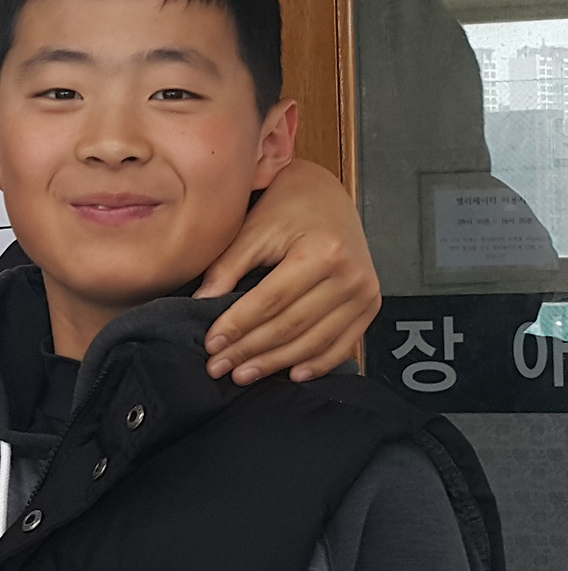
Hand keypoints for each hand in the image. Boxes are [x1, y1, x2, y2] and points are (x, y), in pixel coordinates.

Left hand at [196, 159, 380, 383]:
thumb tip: (201, 302)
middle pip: (292, 325)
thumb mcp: (253, 230)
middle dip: (251, 350)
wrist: (327, 195)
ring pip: (315, 341)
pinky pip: (343, 344)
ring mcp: (364, 292)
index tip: (212, 345)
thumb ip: (227, 267)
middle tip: (220, 367)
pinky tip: (292, 374)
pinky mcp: (370, 304)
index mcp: (321, 251)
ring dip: (277, 362)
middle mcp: (350, 274)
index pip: (271, 300)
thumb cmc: (286, 208)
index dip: (238, 325)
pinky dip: (317, 363)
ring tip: (244, 374)